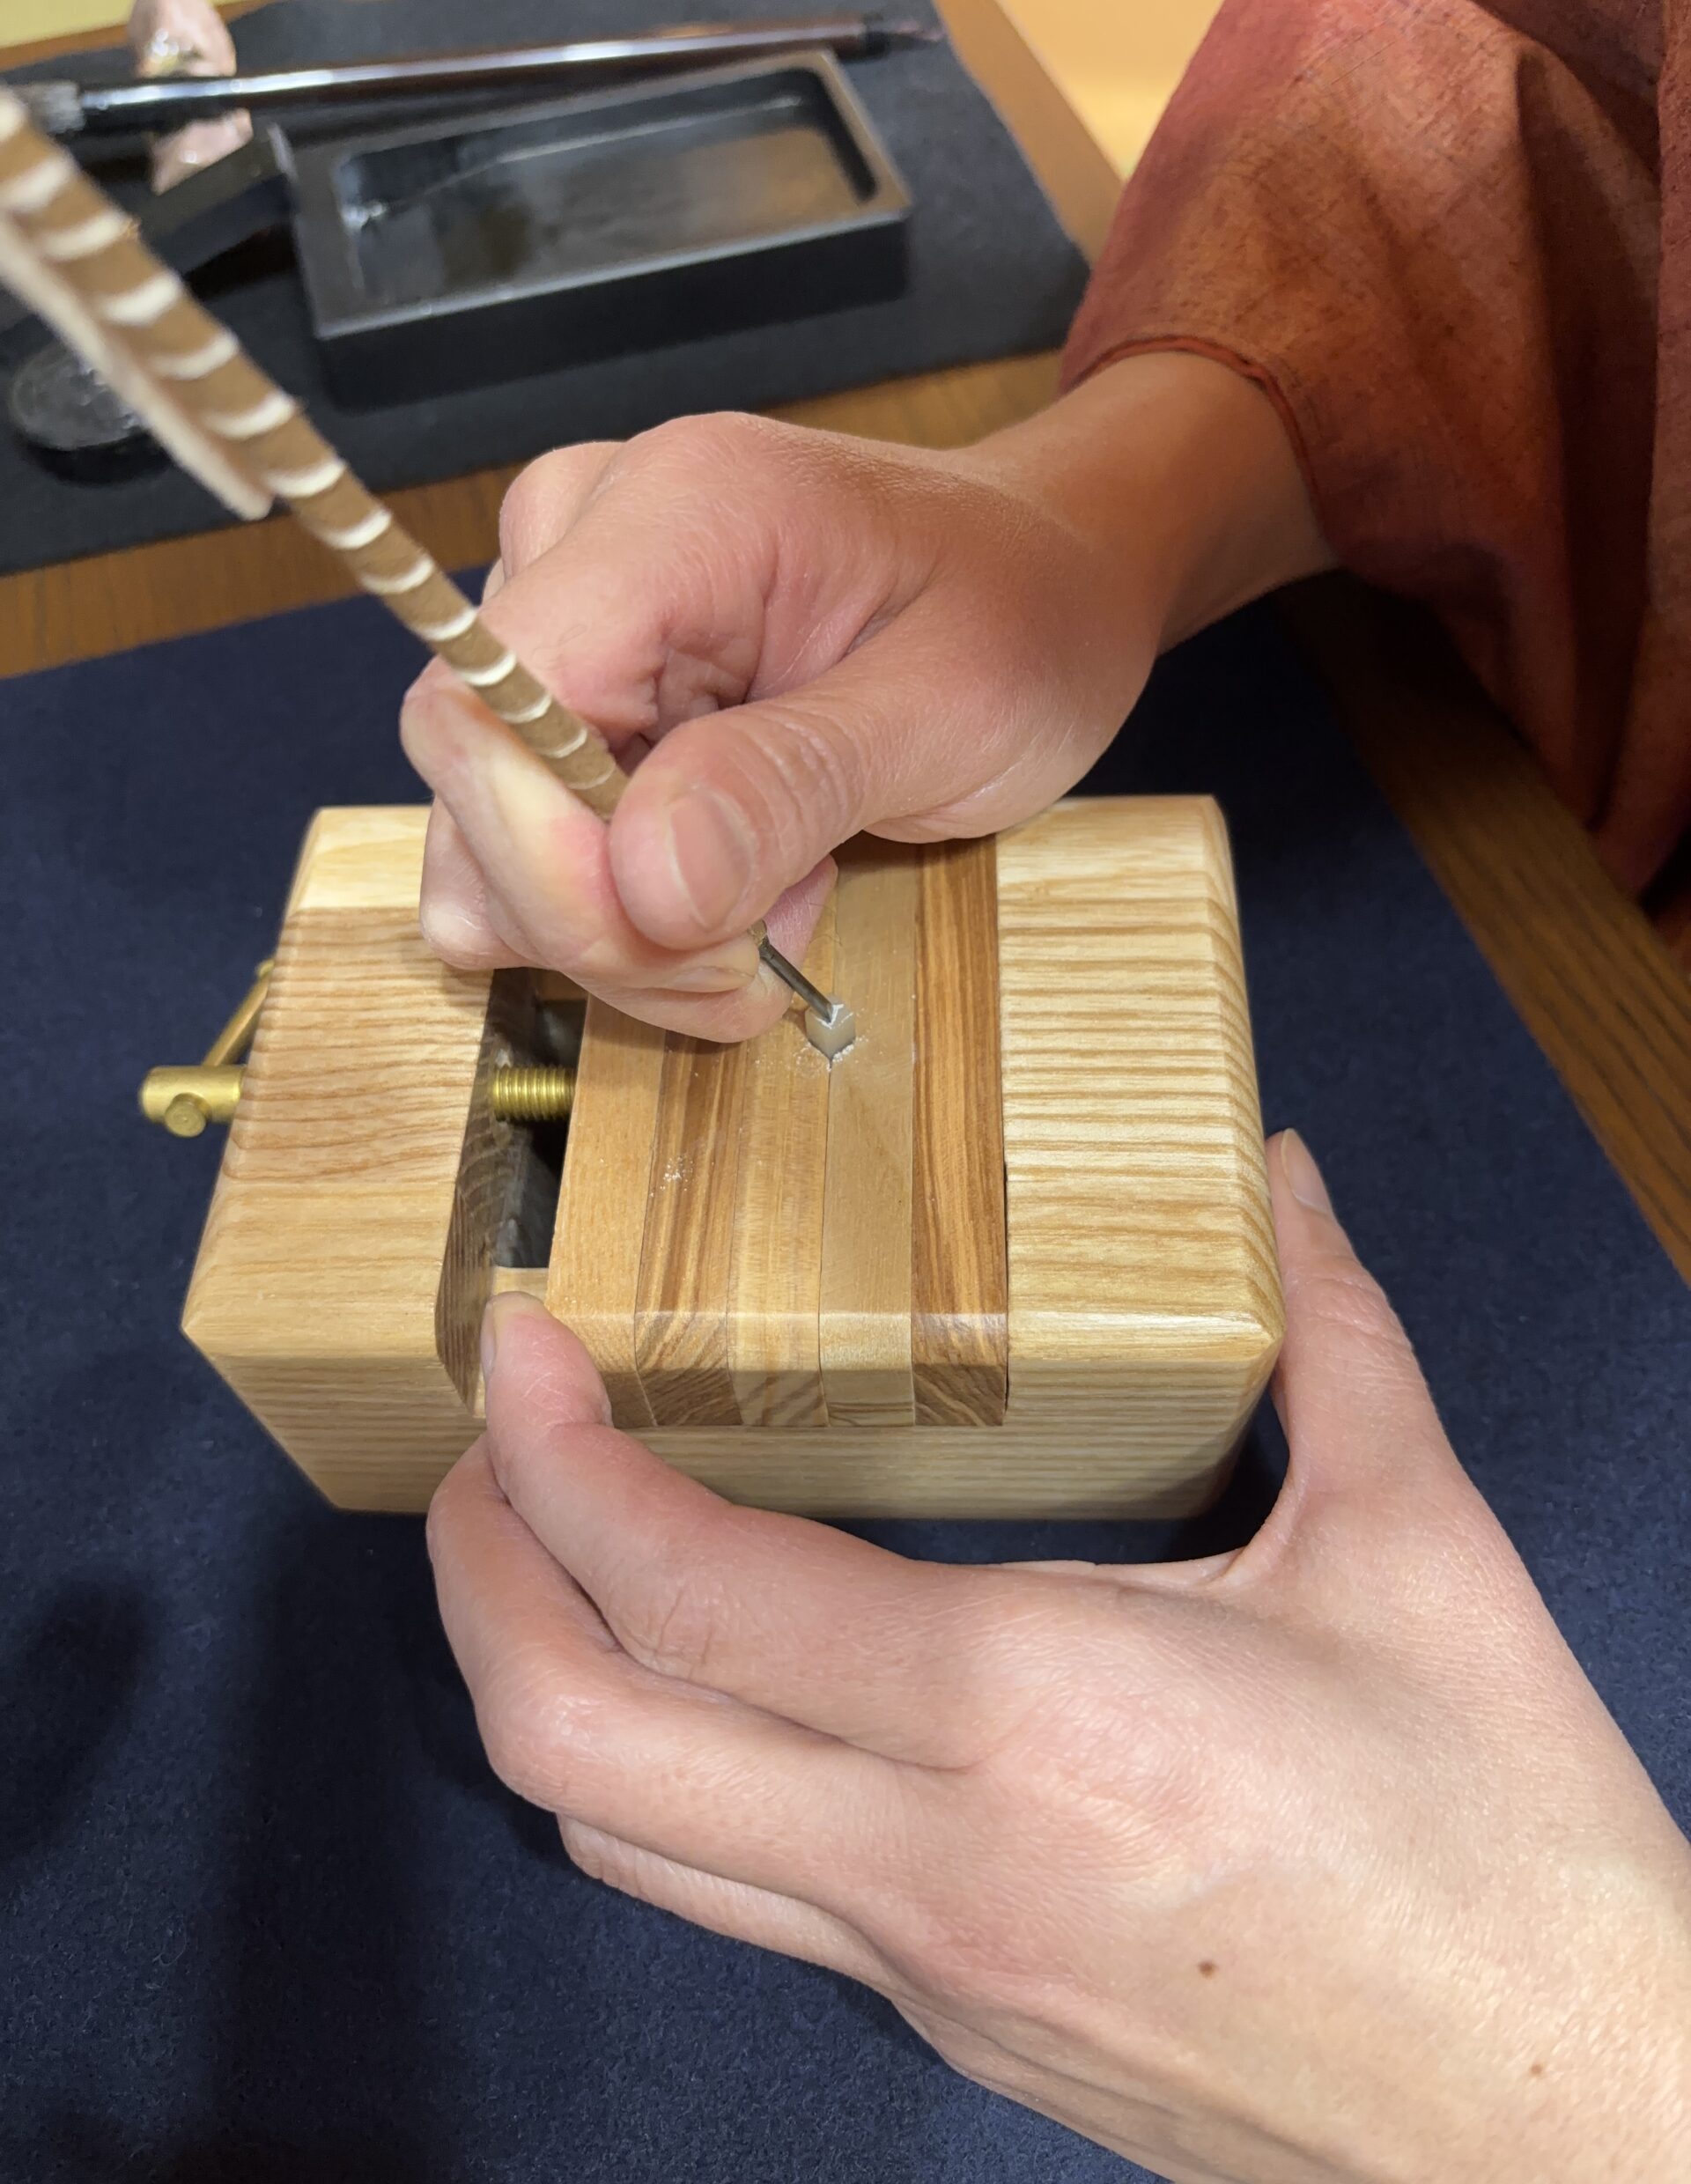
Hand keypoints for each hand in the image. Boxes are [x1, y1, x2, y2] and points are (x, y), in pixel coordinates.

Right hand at [400, 353, 1324, 1037]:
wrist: (1042, 574)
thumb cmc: (1018, 612)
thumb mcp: (951, 706)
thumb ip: (791, 785)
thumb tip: (643, 885)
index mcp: (671, 513)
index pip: (490, 707)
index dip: (550, 861)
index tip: (691, 943)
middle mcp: (577, 548)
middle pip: (478, 790)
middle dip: (607, 924)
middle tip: (763, 954)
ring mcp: (561, 625)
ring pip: (487, 845)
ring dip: (625, 937)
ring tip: (777, 903)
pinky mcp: (568, 702)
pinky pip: (529, 852)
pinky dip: (625, 918)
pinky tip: (736, 886)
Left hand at [428, 1131, 1690, 2183]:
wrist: (1574, 2130)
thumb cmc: (1506, 1858)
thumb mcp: (1419, 1549)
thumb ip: (1329, 1333)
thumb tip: (1283, 1179)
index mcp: (1032, 1715)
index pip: (692, 1590)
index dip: (555, 1458)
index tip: (518, 1353)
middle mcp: (933, 1859)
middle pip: (578, 1744)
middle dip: (477, 1579)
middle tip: (486, 1450)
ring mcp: (923, 1965)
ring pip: (626, 1847)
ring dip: (544, 1687)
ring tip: (559, 1553)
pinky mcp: (949, 2019)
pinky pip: (735, 1895)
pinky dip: (669, 1770)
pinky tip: (730, 1683)